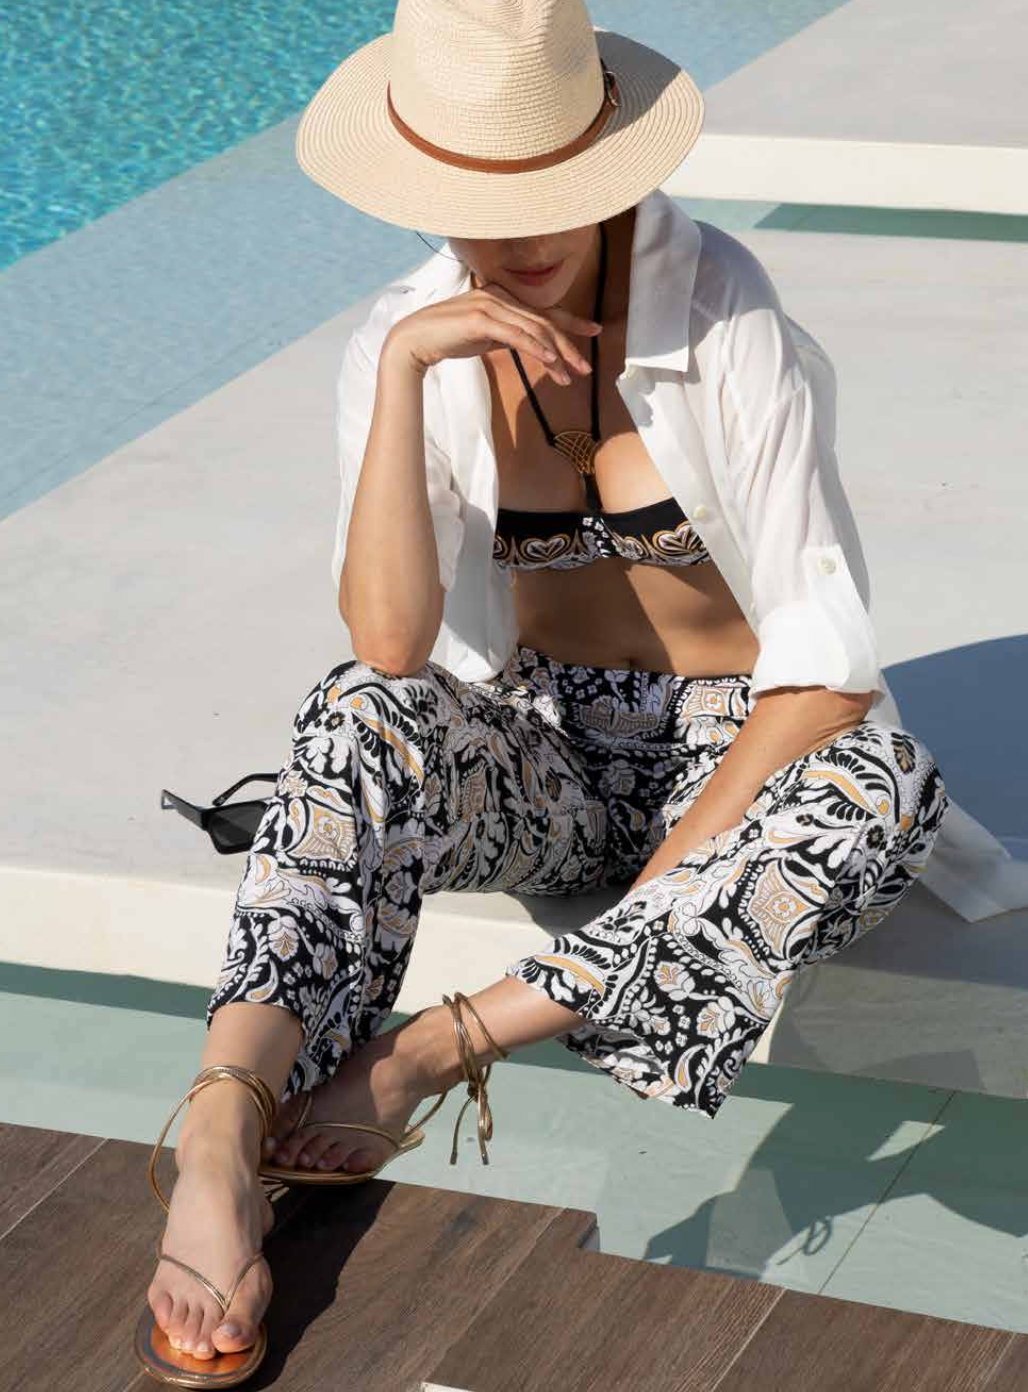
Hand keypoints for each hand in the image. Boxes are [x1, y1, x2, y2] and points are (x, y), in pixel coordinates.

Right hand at [385, 280, 601, 385]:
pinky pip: (516, 336)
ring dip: (556, 354)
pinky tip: (550, 361)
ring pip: (534, 329)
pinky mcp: (480, 319)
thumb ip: (506, 334)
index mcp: (501, 296)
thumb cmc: (446, 338)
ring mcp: (490, 305)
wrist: (414, 341)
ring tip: (569, 376)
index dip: (571, 320)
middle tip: (585, 367)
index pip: (542, 310)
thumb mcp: (484, 335)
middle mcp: (498, 296)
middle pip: (543, 321)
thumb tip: (528, 345)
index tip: (594, 330)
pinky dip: (536, 348)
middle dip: (569, 345)